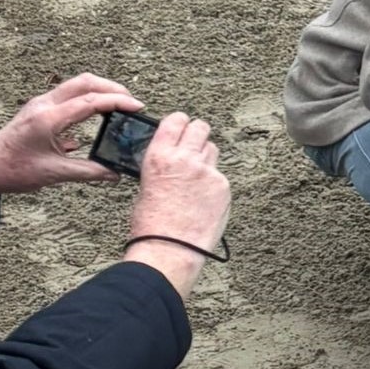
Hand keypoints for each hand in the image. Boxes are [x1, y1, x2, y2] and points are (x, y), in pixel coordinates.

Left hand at [0, 73, 143, 193]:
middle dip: (112, 88)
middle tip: (132, 101)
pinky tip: (98, 114)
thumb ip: (89, 172)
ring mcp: (41, 104)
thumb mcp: (55, 174)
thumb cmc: (14, 169)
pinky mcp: (40, 108)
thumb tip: (115, 174)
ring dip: (101, 89)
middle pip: (85, 82)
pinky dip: (89, 97)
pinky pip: (69, 94)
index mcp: (49, 119)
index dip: (117, 102)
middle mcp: (45, 105)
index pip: (90, 102)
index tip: (137, 106)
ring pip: (77, 84)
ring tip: (119, 104)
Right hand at [123, 113, 230, 299]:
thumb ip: (163, 165)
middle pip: (201, 127)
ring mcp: (207, 172)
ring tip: (196, 175)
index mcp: (159, 156)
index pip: (176, 121)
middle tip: (193, 145)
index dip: (180, 122)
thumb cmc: (152, 223)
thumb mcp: (146, 185)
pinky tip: (203, 198)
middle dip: (197, 133)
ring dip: (205, 156)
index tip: (181, 126)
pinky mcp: (222, 186)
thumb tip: (172, 158)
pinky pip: (219, 175)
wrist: (170, 248)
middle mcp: (185, 159)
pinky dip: (213, 182)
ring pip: (212, 149)